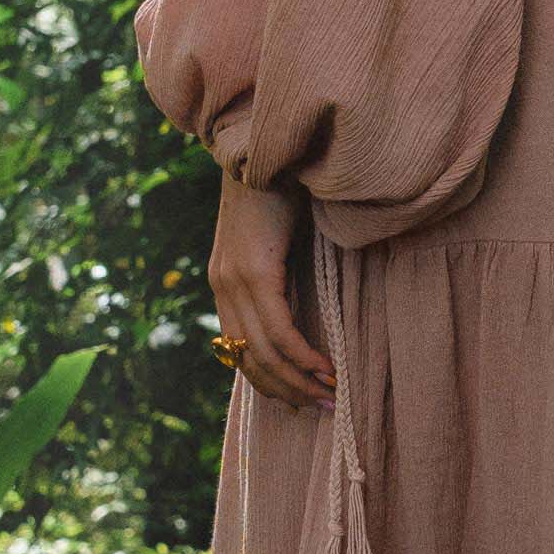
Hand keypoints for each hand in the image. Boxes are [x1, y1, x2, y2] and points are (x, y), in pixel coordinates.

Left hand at [209, 172, 336, 414]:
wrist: (265, 145)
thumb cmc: (279, 187)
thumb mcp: (274, 239)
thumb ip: (279, 273)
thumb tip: (304, 304)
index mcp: (224, 283)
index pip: (242, 350)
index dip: (271, 381)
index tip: (301, 399)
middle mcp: (223, 287)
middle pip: (252, 359)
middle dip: (288, 391)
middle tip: (322, 408)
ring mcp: (235, 280)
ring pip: (265, 351)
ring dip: (299, 381)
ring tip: (330, 396)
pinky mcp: (254, 271)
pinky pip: (279, 329)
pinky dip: (303, 355)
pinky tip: (326, 368)